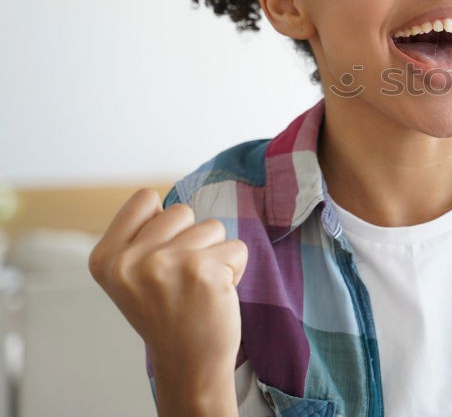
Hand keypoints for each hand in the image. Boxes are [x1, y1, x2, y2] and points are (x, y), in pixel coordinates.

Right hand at [88, 188, 247, 376]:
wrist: (188, 363)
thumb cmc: (166, 311)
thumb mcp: (131, 275)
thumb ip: (141, 237)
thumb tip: (165, 202)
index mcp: (105, 258)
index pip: (144, 198)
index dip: (163, 222)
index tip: (161, 255)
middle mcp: (129, 260)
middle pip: (182, 210)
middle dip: (192, 238)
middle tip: (182, 278)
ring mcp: (165, 264)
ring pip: (212, 226)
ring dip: (215, 253)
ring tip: (199, 286)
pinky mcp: (203, 271)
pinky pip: (237, 247)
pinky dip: (236, 268)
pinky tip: (217, 294)